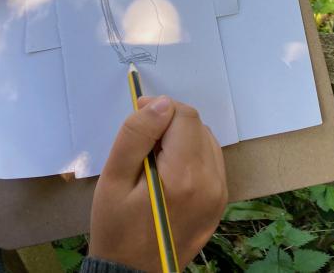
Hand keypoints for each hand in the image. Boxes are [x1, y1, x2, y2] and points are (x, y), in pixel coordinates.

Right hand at [89, 96, 227, 271]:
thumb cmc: (117, 228)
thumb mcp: (114, 179)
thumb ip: (136, 135)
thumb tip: (161, 103)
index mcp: (185, 176)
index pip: (184, 116)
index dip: (160, 109)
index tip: (138, 120)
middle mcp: (211, 182)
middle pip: (197, 127)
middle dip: (170, 126)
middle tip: (142, 146)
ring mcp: (219, 194)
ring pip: (206, 141)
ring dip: (182, 140)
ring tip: (154, 162)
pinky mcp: (220, 203)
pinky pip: (211, 162)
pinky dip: (192, 156)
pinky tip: (169, 174)